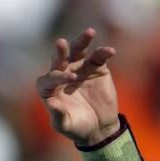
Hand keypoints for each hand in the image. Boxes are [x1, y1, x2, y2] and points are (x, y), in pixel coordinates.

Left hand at [36, 28, 119, 145]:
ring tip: (90, 32)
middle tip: (61, 43)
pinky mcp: (96, 68)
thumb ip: (57, 114)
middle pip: (59, 59)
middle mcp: (62, 74)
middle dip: (60, 52)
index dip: (57, 76)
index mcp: (49, 88)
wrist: (98, 128)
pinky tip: (110, 51)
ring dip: (82, 41)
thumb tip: (50, 103)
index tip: (70, 78)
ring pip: (78, 52)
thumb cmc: (76, 127)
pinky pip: (99, 57)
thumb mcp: (65, 124)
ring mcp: (79, 69)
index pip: (49, 78)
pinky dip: (104, 52)